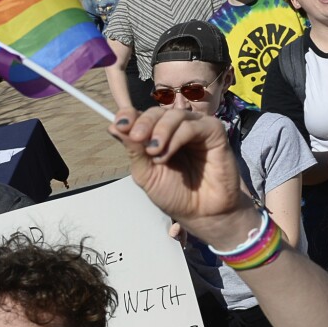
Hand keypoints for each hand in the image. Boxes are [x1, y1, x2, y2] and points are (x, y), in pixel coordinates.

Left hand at [108, 106, 256, 247]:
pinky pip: (192, 126)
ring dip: (160, 131)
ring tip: (154, 152)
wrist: (202, 214)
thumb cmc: (176, 195)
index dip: (129, 115)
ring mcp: (196, 128)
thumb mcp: (147, 174)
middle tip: (136, 138)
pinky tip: (167, 154)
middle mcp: (177, 128)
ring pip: (175, 115)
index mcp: (159, 135)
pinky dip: (176, 138)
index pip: (142, 116)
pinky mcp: (214, 132)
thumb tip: (113, 126)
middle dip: (143, 123)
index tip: (120, 124)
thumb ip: (134, 151)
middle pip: (157, 112)